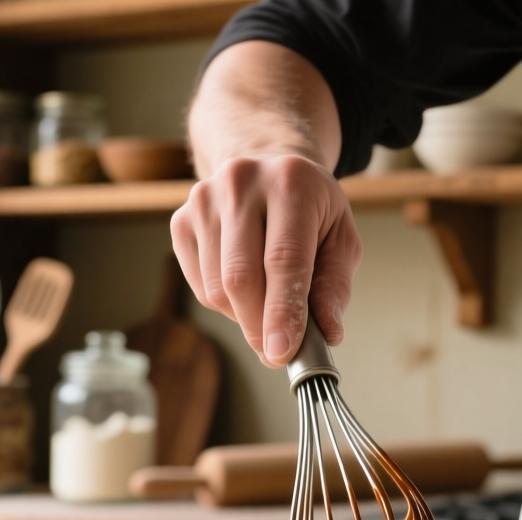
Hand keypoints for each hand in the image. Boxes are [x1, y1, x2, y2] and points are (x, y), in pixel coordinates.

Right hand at [170, 153, 361, 366]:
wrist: (267, 166)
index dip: (282, 311)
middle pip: (241, 278)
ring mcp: (204, 200)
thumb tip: (328, 332)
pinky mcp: (181, 220)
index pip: (283, 258)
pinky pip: (200, 287)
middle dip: (260, 326)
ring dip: (245, 316)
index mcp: (291, 182)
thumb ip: (336, 286)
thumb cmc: (310, 209)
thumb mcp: (340, 238)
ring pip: (217, 289)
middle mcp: (242, 183)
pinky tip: (246, 288)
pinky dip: (225, 304)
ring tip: (268, 304)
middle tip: (277, 351)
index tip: (283, 351)